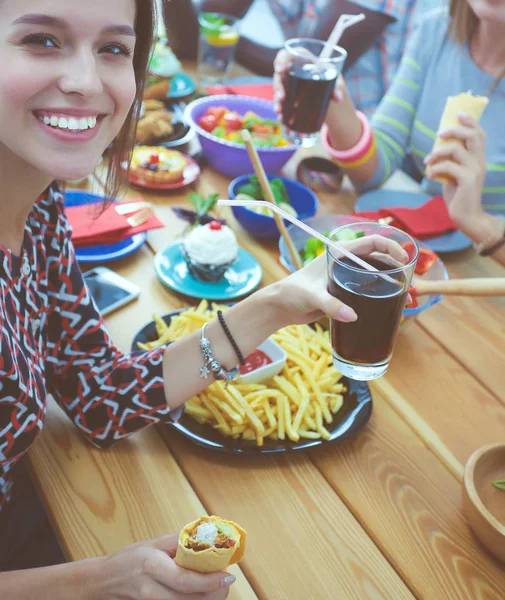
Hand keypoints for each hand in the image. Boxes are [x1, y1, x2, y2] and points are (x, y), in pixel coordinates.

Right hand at [87, 534, 233, 598]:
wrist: (102, 582)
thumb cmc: (128, 559)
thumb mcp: (152, 543)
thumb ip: (178, 542)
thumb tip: (206, 539)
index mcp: (152, 566)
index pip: (185, 580)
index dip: (209, 581)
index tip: (228, 575)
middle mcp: (151, 590)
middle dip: (214, 593)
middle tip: (226, 582)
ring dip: (206, 599)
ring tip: (216, 587)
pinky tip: (200, 594)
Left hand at [271, 235, 409, 326]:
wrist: (279, 307)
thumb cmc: (291, 293)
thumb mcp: (311, 296)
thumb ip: (330, 305)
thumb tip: (352, 316)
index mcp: (339, 253)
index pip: (371, 242)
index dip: (391, 247)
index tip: (404, 259)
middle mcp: (345, 263)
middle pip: (378, 260)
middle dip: (397, 270)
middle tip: (409, 284)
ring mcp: (346, 278)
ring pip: (376, 277)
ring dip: (392, 286)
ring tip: (407, 299)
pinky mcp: (345, 294)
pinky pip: (368, 292)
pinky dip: (382, 298)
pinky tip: (393, 308)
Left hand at [424, 112, 486, 227]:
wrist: (467, 217)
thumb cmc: (459, 196)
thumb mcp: (454, 175)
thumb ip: (451, 162)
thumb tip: (438, 149)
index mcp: (478, 159)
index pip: (479, 134)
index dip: (471, 121)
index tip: (458, 114)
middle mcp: (480, 162)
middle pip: (472, 136)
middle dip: (454, 130)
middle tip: (439, 134)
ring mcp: (475, 170)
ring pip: (456, 150)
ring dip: (437, 153)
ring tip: (427, 162)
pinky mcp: (468, 180)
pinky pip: (448, 167)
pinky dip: (435, 169)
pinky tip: (429, 176)